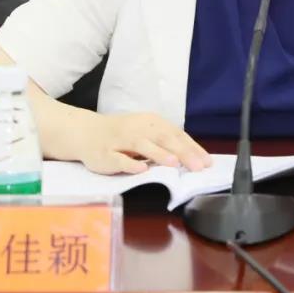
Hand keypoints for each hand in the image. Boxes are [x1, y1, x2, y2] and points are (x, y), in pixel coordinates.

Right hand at [78, 112, 211, 174]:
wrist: (86, 132)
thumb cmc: (123, 134)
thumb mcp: (146, 133)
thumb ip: (166, 143)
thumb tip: (194, 157)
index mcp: (151, 123)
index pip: (176, 134)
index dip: (192, 148)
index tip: (207, 162)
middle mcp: (138, 128)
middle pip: (163, 139)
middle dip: (182, 153)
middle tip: (198, 166)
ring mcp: (120, 140)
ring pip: (142, 145)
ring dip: (159, 154)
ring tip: (174, 163)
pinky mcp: (105, 154)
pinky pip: (118, 159)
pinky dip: (130, 164)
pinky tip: (141, 170)